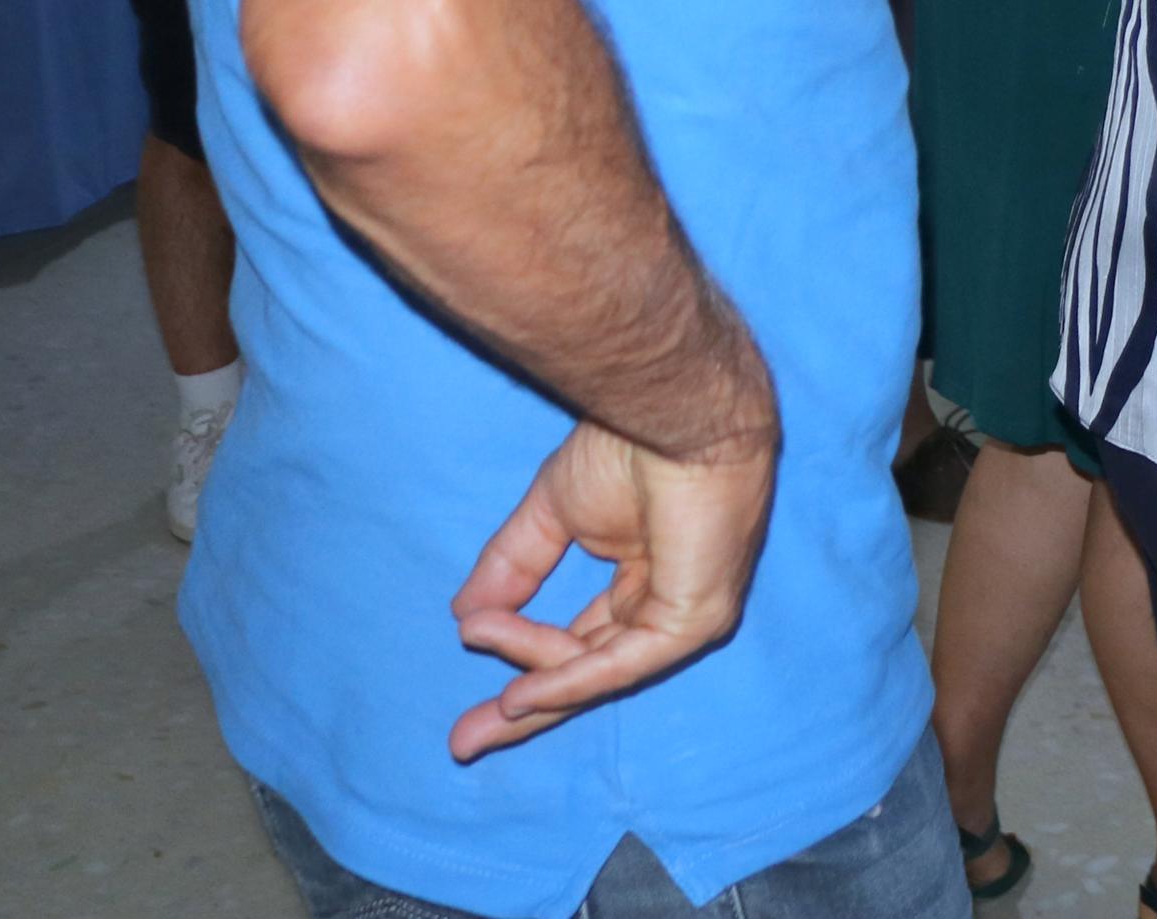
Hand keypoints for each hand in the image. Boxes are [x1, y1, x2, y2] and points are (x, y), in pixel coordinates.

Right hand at [447, 409, 778, 761]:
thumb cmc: (630, 446)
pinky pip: (621, 664)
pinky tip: (521, 694)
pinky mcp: (694, 619)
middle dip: (523, 710)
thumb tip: (465, 616)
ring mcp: (685, 616)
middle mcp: (667, 606)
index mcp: (645, 580)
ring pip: (593, 666)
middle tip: (462, 743)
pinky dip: (568, 679)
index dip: (522, 663)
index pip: (580, 642)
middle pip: (587, 673)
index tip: (466, 679)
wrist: (672, 414)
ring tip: (479, 657)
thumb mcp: (553, 514)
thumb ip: (513, 567)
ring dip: (530, 671)